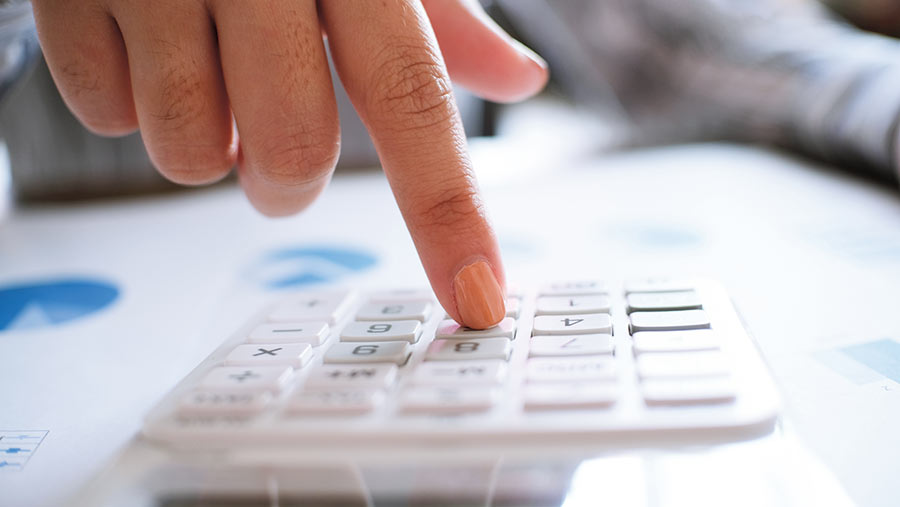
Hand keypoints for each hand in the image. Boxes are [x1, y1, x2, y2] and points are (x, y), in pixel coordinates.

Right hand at [30, 0, 547, 327]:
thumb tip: (519, 80)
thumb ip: (442, 21)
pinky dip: (129, 103)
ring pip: (190, 154)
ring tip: (204, 80)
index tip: (477, 297)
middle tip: (270, 138)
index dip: (449, 213)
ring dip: (206, 144)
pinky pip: (106, 116)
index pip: (413, 98)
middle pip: (292, 153)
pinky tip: (141, 45)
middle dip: (284, 180)